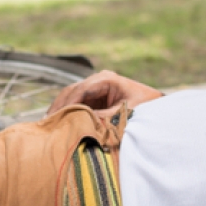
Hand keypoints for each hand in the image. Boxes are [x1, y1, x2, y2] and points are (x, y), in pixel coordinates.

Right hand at [45, 70, 162, 117]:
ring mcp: (96, 87)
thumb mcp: (124, 115)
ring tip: (50, 125)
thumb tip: (82, 124)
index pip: (80, 90)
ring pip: (72, 97)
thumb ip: (103, 118)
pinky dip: (69, 113)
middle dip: (59, 107)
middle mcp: (99, 80)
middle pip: (72, 91)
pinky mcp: (95, 97)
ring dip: (62, 110)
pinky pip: (78, 103)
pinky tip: (60, 124)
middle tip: (47, 123)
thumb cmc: (145, 109)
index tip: (57, 118)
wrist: (157, 110)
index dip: (67, 104)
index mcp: (106, 79)